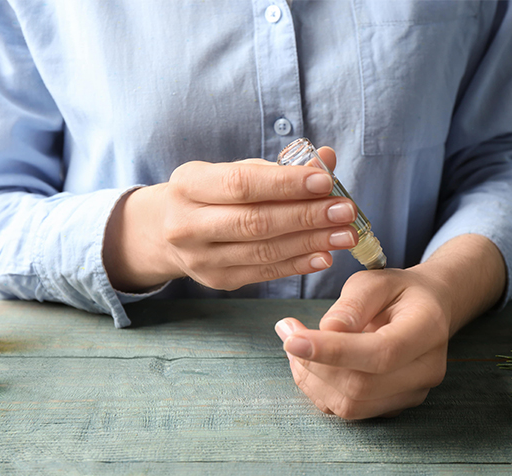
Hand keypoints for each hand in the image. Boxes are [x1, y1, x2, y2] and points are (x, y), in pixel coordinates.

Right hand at [103, 149, 358, 290]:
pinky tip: (325, 255)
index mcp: (188, 185)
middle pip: (255, 222)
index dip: (285, 184)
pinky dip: (298, 264)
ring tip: (345, 234)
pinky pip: (264, 273)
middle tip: (345, 210)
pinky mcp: (217, 280)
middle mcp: (186, 224)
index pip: (241, 185)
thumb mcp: (232, 171)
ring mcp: (199, 258)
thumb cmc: (210, 194)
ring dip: (310, 243)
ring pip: (263, 251)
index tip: (325, 182)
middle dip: (306, 216)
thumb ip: (278, 167)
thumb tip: (328, 158)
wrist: (166, 231)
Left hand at [274, 234, 506, 419]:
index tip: (292, 340)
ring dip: (311, 379)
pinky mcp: (393, 406)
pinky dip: (319, 389)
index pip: (381, 352)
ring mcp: (412, 393)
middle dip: (314, 364)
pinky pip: (349, 410)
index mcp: (427, 328)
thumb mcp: (374, 281)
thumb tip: (327, 331)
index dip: (333, 352)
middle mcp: (426, 369)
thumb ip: (353, 304)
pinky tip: (309, 362)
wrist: (426, 310)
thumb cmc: (396, 291)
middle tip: (287, 331)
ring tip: (295, 344)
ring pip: (350, 405)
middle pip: (361, 386)